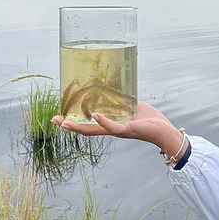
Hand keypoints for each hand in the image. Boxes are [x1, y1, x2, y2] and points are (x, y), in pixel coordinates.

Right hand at [52, 101, 183, 154]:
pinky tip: (95, 115)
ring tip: (65, 123)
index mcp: (112, 125)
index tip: (60, 118)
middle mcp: (112, 130)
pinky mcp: (126, 130)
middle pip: (86, 129)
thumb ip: (124, 101)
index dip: (74, 122)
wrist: (164, 131)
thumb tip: (118, 87)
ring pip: (94, 131)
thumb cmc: (151, 120)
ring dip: (79, 127)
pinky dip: (104, 122)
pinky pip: (112, 127)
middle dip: (69, 126)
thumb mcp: (134, 107)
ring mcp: (118, 131)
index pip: (89, 124)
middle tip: (54, 121)